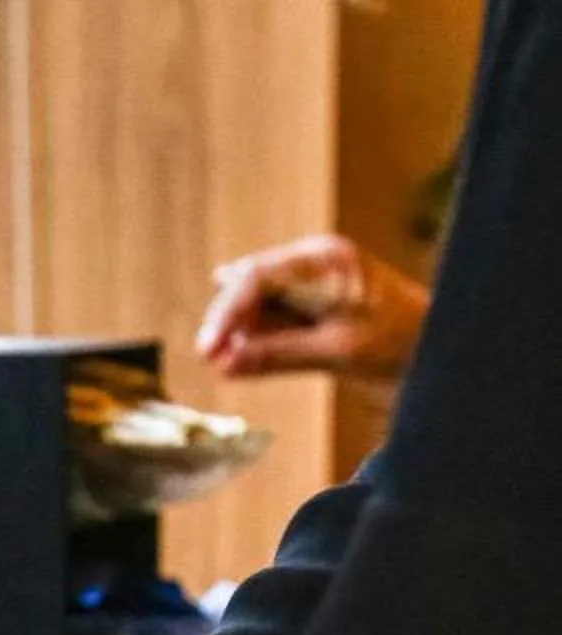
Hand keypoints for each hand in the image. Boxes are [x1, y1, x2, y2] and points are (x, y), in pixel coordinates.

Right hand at [197, 235, 428, 382]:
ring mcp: (312, 284)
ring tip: (230, 365)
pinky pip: (270, 319)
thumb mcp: (335, 351)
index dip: (226, 313)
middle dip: (229, 324)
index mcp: (325, 260)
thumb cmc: (399, 343)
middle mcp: (314, 264)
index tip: (207, 350)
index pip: (256, 277)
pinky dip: (257, 340)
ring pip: (256, 304)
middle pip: (249, 286)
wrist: (437, 352)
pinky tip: (247, 361)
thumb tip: (225, 362)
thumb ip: (277, 354)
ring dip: (241, 335)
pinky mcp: (312, 306)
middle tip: (215, 362)